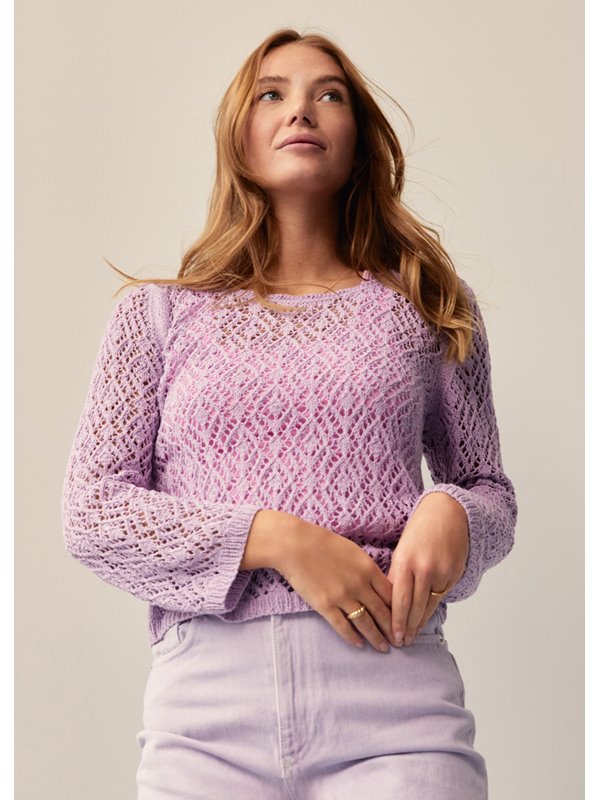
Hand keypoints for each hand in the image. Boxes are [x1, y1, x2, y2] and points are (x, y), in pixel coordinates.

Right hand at [276, 520, 395, 652]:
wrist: (295, 544)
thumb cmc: (322, 543)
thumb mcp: (352, 551)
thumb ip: (366, 568)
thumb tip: (377, 584)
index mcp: (368, 569)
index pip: (391, 595)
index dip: (400, 611)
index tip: (405, 621)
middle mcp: (359, 585)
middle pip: (382, 612)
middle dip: (393, 629)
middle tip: (400, 641)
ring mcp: (342, 597)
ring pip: (365, 623)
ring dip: (376, 638)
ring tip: (383, 648)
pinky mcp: (325, 606)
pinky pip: (343, 626)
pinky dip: (352, 638)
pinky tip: (359, 644)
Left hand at [387, 493, 468, 645]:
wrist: (450, 512)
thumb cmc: (421, 528)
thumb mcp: (402, 548)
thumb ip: (396, 573)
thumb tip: (388, 599)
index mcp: (406, 560)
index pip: (399, 599)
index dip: (396, 621)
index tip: (392, 636)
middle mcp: (425, 569)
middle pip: (414, 607)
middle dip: (407, 628)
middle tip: (400, 643)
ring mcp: (442, 573)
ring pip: (429, 606)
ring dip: (419, 623)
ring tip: (411, 636)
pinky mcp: (455, 574)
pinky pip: (441, 597)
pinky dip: (432, 608)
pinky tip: (424, 618)